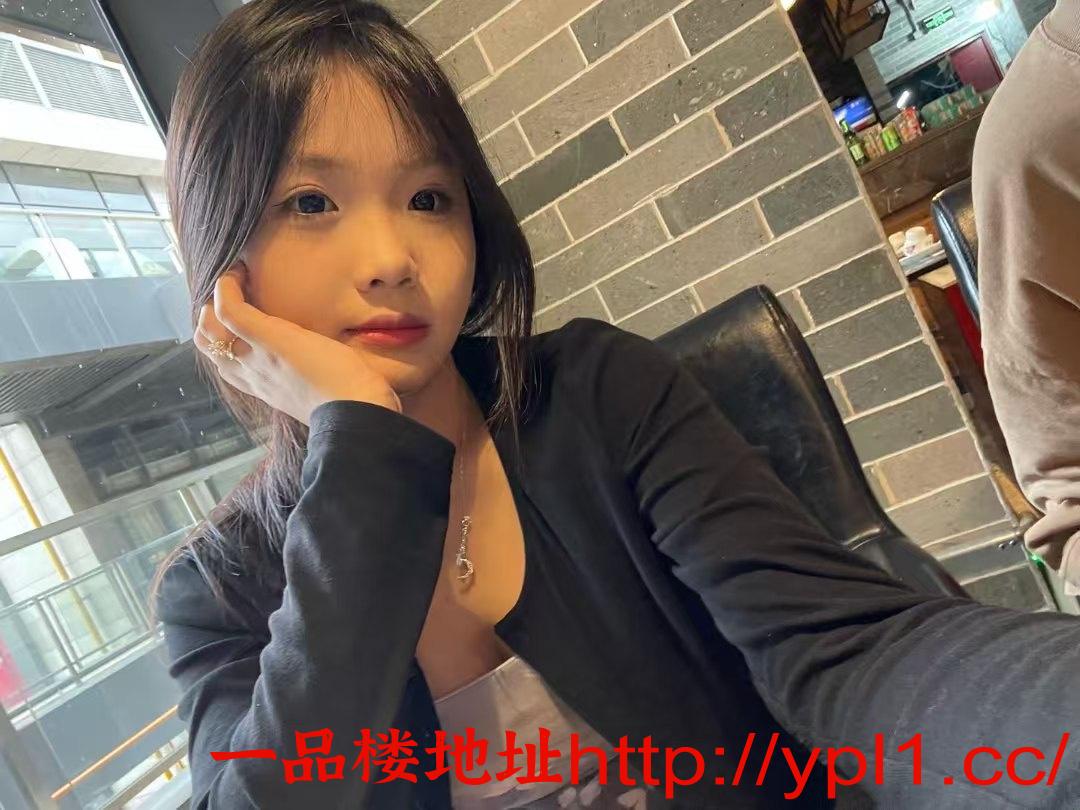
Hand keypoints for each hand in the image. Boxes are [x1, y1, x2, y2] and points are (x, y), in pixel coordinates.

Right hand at [194, 262, 401, 424]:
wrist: (357, 414)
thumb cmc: (353, 403)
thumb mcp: (323, 388)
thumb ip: (313, 376)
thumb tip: (328, 363)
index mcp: (265, 388)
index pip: (227, 364)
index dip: (224, 338)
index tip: (241, 318)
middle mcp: (252, 375)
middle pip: (208, 346)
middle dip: (209, 319)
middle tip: (230, 297)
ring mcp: (256, 357)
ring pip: (209, 330)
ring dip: (214, 301)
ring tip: (235, 283)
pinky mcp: (268, 339)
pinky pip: (229, 309)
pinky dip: (227, 287)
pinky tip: (239, 272)